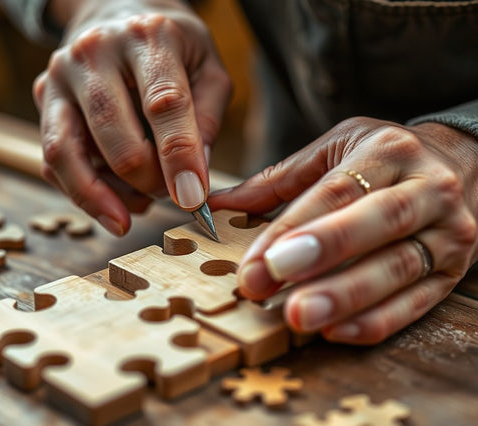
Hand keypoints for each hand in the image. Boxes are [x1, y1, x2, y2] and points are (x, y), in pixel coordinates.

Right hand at [33, 0, 230, 234]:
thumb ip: (207, 119)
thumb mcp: (208, 69)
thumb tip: (194, 178)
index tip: (192, 198)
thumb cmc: (171, 48)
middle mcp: (96, 52)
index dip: (179, 157)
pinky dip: (82, 191)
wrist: (118, 12)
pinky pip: (52, 160)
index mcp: (148, 38)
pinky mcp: (43, 97)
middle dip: (147, 180)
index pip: (164, 104)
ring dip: (101, 197)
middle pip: (115, 136)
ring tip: (130, 215)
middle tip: (170, 194)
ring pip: (66, 153)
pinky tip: (112, 200)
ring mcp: (61, 75)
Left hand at [209, 117, 477, 343]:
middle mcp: (427, 188)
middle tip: (272, 283)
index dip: (292, 228)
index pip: (336, 191)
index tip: (254, 262)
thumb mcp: (336, 150)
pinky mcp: (454, 271)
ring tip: (299, 316)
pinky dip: (377, 321)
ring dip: (346, 297)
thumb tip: (218, 203)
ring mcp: (448, 232)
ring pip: (399, 267)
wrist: (462, 164)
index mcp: (389, 151)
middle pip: (377, 221)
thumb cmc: (384, 159)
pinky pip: (417, 301)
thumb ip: (279, 180)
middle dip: (323, 254)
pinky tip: (335, 331)